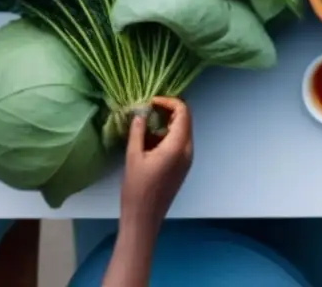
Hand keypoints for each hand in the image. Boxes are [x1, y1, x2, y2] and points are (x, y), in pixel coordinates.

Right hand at [121, 97, 192, 231]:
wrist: (144, 219)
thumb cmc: (137, 189)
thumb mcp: (133, 157)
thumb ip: (138, 132)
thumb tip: (140, 113)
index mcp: (178, 146)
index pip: (183, 112)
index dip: (168, 102)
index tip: (151, 102)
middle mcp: (188, 150)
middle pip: (184, 120)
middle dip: (167, 111)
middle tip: (147, 110)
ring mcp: (187, 159)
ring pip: (181, 132)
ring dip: (166, 124)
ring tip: (144, 126)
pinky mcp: (182, 166)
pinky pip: (178, 144)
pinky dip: (166, 137)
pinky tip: (147, 142)